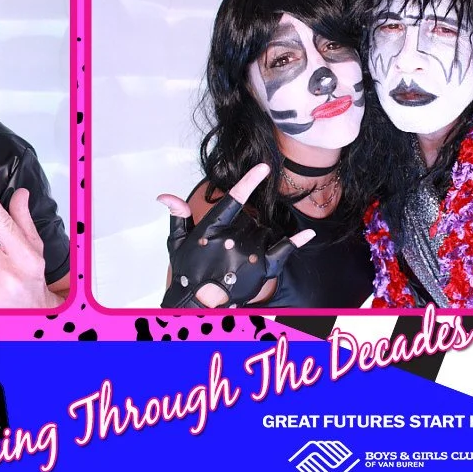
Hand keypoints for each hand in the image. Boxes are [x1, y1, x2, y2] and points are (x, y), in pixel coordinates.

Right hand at [158, 164, 313, 308]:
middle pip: (250, 219)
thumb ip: (177, 216)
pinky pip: (284, 250)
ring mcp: (251, 253)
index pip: (233, 199)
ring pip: (264, 231)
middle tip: (228, 248)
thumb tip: (165, 196)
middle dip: (242, 228)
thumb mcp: (176, 243)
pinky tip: (308, 233)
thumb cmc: (188, 273)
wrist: (198, 304)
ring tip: (239, 256)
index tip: (264, 168)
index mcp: (212, 229)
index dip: (249, 181)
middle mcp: (233, 239)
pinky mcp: (264, 268)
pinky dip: (297, 241)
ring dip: (256, 238)